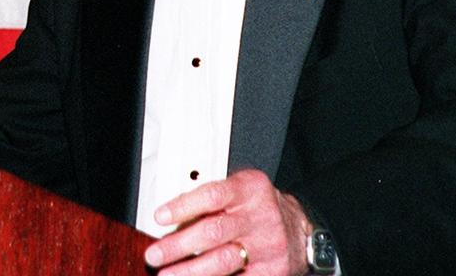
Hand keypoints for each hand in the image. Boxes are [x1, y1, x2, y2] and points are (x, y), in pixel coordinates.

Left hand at [143, 169, 310, 275]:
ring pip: (223, 261)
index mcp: (250, 189)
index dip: (183, 206)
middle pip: (214, 232)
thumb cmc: (260, 208)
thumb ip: (211, 199)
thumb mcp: (241, 191)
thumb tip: (172, 216)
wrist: (301, 232)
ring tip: (168, 274)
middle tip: (155, 254)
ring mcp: (267, 246)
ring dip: (190, 271)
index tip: (159, 217)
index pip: (212, 195)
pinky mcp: (272, 272)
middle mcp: (260, 216)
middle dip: (179, 245)